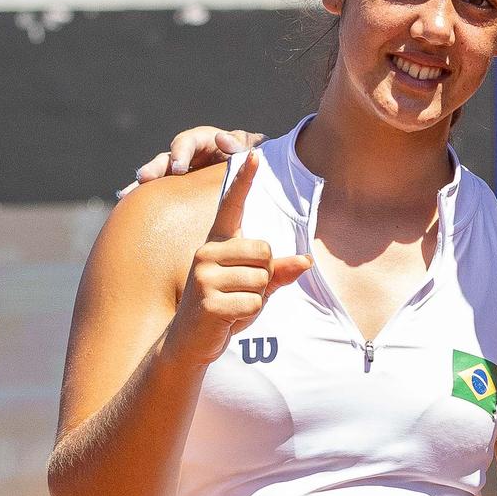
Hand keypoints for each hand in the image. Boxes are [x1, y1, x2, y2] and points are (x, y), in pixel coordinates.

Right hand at [131, 126, 264, 188]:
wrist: (254, 171)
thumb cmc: (253, 155)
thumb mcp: (252, 147)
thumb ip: (240, 143)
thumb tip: (221, 138)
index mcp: (203, 140)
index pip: (187, 141)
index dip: (181, 153)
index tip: (179, 168)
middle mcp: (187, 154)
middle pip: (166, 158)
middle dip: (155, 168)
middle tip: (145, 179)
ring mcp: (179, 172)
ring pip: (156, 176)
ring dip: (141, 185)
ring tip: (125, 195)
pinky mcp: (176, 188)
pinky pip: (157, 192)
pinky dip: (143, 198)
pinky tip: (127, 207)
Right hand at [164, 152, 311, 367]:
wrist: (190, 341)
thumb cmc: (224, 308)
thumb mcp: (253, 287)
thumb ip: (277, 272)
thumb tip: (306, 260)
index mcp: (217, 243)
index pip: (231, 205)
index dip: (244, 180)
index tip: (253, 154)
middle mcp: (207, 252)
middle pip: (265, 251)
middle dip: (263, 277)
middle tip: (239, 292)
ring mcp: (204, 276)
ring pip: (261, 279)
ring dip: (256, 298)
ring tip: (232, 305)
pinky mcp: (209, 301)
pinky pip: (254, 302)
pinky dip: (249, 314)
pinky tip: (228, 318)